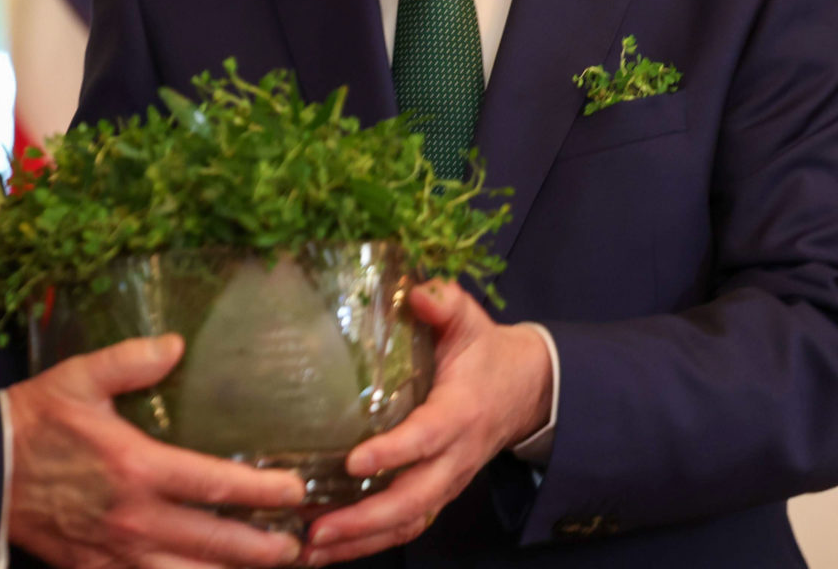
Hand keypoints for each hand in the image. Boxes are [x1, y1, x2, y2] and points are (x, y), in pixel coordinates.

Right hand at [6, 334, 307, 567]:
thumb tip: (176, 344)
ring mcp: (116, 554)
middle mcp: (134, 519)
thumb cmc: (35, 421)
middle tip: (298, 546)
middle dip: (264, 550)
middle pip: (215, 545)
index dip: (263, 493)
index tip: (296, 492)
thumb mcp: (79, 377)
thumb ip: (130, 360)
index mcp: (137, 468)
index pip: (215, 485)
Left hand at [299, 282, 552, 564]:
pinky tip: (328, 548)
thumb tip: (418, 294)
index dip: (394, 453)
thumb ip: (445, 304)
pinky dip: (368, 543)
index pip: (427, 438)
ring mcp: (447, 482)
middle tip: (318, 528)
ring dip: (360, 541)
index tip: (354, 461)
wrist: (525, 389)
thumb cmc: (485, 352)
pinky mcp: (436, 493)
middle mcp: (455, 457)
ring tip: (312, 548)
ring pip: (407, 522)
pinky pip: (405, 526)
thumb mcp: (469, 320)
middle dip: (366, 520)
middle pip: (414, 500)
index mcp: (461, 412)